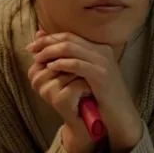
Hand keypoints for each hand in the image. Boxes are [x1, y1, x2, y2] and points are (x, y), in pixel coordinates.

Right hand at [27, 51, 95, 152]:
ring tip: (84, 86)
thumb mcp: (64, 68)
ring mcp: (46, 91)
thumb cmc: (75, 91)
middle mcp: (37, 81)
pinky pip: (77, 83)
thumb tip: (40, 32)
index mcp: (34, 72)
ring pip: (70, 69)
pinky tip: (87, 94)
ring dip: (83, 76)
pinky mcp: (58, 100)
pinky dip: (87, 87)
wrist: (84, 119)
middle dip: (76, 63)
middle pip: (60, 57)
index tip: (76, 66)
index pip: (51, 50)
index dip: (67, 54)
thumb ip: (52, 50)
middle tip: (84, 74)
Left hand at [28, 31, 143, 152]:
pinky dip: (62, 64)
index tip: (33, 45)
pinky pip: (77, 64)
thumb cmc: (102, 99)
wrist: (122, 116)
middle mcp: (102, 52)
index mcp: (100, 49)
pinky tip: (51, 67)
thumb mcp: (87, 78)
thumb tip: (50, 56)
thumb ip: (72, 64)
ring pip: (71, 48)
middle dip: (46, 42)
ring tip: (38, 58)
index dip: (49, 38)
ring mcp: (103, 62)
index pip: (70, 36)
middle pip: (69, 38)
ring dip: (51, 52)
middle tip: (31, 49)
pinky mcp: (101, 75)